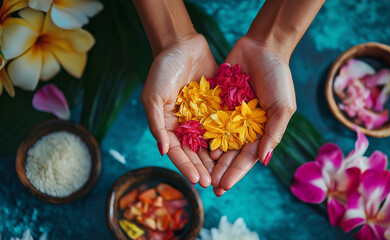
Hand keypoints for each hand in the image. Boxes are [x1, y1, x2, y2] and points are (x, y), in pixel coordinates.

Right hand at [141, 33, 216, 187]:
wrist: (181, 44)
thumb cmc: (162, 69)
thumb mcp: (153, 97)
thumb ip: (157, 124)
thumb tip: (163, 151)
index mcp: (168, 124)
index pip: (177, 151)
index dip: (186, 167)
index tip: (196, 180)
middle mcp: (184, 123)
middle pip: (194, 151)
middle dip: (202, 167)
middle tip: (212, 183)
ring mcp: (201, 115)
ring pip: (209, 142)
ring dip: (215, 158)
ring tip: (223, 172)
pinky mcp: (215, 105)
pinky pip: (221, 125)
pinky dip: (226, 138)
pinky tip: (234, 150)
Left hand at [211, 36, 296, 195]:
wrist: (262, 47)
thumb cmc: (278, 77)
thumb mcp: (282, 107)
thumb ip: (273, 133)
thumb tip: (263, 160)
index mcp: (261, 131)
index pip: (247, 158)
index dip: (236, 173)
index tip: (223, 186)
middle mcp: (243, 126)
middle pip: (230, 154)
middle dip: (220, 170)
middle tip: (209, 186)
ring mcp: (229, 115)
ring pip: (217, 141)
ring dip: (209, 157)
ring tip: (200, 171)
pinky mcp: (217, 102)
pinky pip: (208, 120)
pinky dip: (202, 133)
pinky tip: (194, 145)